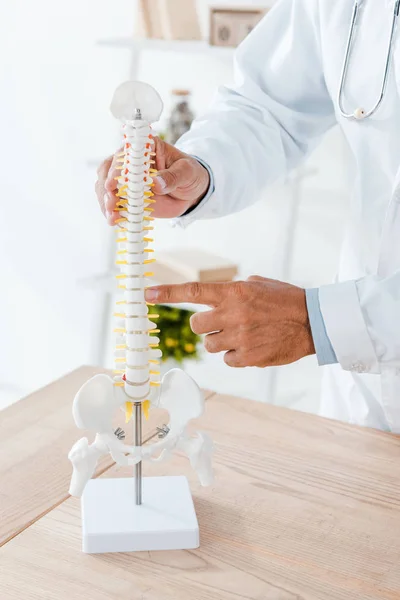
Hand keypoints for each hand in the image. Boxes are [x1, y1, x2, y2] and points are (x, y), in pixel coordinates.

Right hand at [95, 137, 209, 224]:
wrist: (191, 192)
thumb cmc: (190, 174)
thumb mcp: (187, 172)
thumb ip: (172, 176)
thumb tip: (155, 183)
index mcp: (144, 148)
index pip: (124, 154)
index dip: (116, 168)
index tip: (112, 183)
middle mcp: (130, 162)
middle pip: (108, 170)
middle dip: (106, 188)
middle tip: (111, 203)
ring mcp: (126, 180)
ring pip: (106, 188)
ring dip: (106, 202)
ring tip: (112, 216)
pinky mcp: (128, 197)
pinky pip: (115, 204)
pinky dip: (112, 213)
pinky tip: (114, 221)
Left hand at [145, 276, 314, 366]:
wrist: (312, 322)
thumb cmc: (285, 300)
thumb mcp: (258, 284)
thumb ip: (233, 290)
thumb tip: (214, 298)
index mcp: (234, 292)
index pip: (193, 291)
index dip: (167, 293)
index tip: (146, 293)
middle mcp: (233, 314)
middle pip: (196, 325)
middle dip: (206, 325)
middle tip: (224, 322)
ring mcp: (240, 337)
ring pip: (209, 344)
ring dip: (221, 341)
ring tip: (244, 334)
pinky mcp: (247, 357)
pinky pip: (226, 359)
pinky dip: (235, 355)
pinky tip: (252, 346)